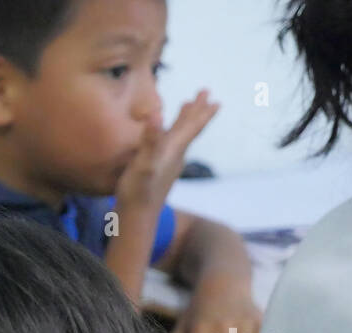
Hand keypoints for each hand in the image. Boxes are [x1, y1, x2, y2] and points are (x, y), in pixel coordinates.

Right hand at [114, 90, 217, 212]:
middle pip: (189, 129)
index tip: (214, 98)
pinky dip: (172, 134)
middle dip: (197, 111)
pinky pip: (170, 146)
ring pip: (180, 137)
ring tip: (187, 107)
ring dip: (185, 121)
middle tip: (206, 94)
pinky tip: (168, 138)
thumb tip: (156, 114)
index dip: (202, 112)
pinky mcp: (158, 172)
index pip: (191, 127)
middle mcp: (174, 156)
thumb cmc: (138, 192)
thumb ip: (150, 140)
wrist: (136, 220)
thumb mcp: (143, 165)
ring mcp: (167, 165)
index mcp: (173, 150)